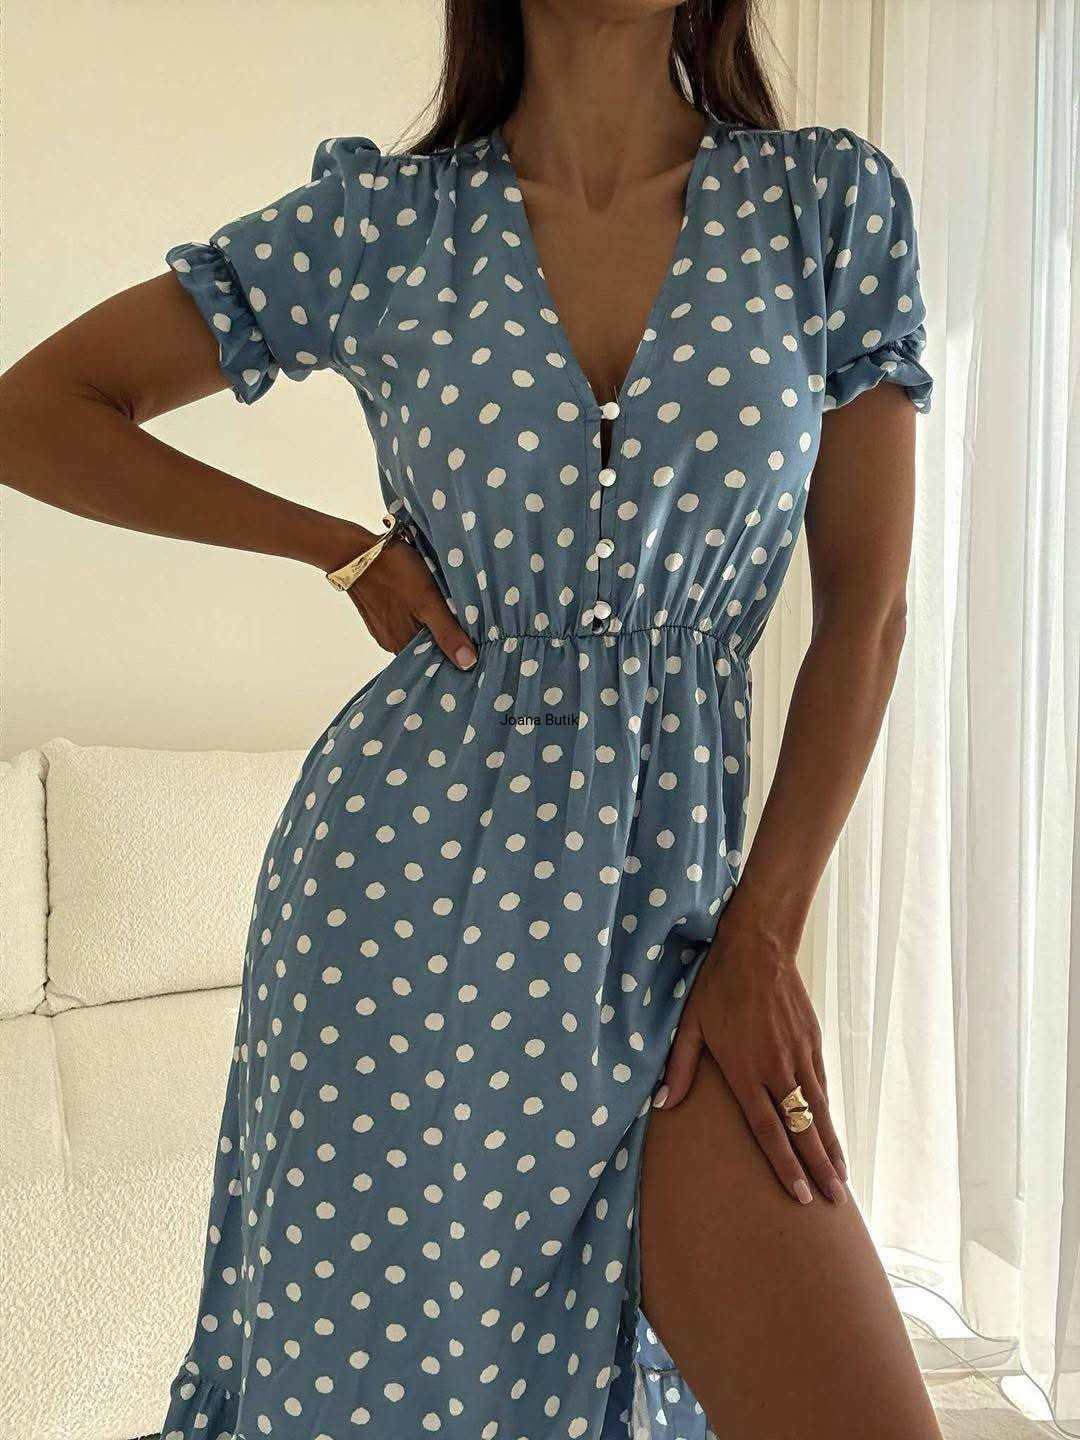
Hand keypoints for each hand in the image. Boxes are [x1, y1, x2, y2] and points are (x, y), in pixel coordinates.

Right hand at [323, 521, 477, 669]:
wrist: (354, 550)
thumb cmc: (394, 571)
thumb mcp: (428, 601)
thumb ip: (447, 632)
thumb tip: (468, 664)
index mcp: (403, 645)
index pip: (436, 660)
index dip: (456, 653)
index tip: (476, 645)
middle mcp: (391, 643)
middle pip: (426, 647)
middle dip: (445, 638)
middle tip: (469, 625)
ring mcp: (383, 628)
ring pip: (417, 632)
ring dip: (432, 625)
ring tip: (450, 610)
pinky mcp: (379, 613)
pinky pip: (405, 621)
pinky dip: (418, 615)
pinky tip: (428, 602)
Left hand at [655, 900, 848, 1206]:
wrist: (757, 948)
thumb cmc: (716, 986)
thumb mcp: (690, 1025)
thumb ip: (680, 1066)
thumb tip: (663, 1103)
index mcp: (745, 1070)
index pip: (769, 1130)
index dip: (785, 1166)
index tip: (801, 1196)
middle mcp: (777, 1068)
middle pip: (802, 1128)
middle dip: (819, 1168)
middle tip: (837, 1202)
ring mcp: (800, 1055)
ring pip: (820, 1110)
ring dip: (831, 1146)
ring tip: (842, 1178)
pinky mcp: (813, 1041)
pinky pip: (822, 1085)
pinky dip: (829, 1113)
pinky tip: (832, 1132)